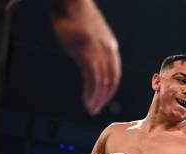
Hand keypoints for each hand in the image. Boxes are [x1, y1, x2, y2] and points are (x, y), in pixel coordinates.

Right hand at [51, 0, 120, 114]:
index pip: (114, 74)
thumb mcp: (86, 38)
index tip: (101, 100)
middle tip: (95, 110)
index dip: (109, 90)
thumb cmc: (74, 17)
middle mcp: (108, 50)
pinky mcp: (87, 51)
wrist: (71, 1)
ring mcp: (98, 51)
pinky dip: (91, 92)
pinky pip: (93, 77)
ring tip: (91, 108)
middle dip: (104, 97)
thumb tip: (86, 65)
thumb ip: (89, 52)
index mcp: (110, 48)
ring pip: (103, 81)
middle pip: (112, 80)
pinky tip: (87, 100)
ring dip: (98, 98)